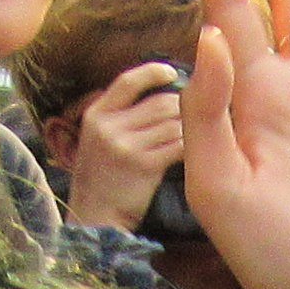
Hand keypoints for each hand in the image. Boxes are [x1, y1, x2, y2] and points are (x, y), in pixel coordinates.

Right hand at [62, 61, 186, 232]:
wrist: (96, 217)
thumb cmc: (104, 177)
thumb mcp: (98, 138)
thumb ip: (121, 114)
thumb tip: (161, 90)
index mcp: (96, 114)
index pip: (129, 80)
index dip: (154, 71)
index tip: (172, 72)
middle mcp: (108, 127)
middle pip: (161, 102)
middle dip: (183, 108)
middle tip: (193, 116)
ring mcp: (125, 146)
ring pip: (174, 123)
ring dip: (189, 129)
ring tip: (192, 137)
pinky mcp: (144, 166)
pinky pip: (179, 145)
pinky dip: (189, 147)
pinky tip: (189, 153)